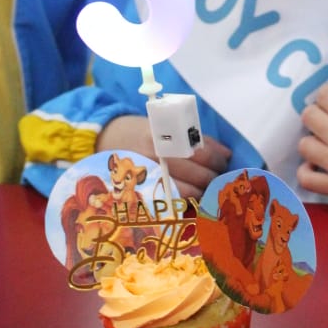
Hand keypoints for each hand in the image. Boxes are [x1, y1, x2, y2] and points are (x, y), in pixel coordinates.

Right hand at [96, 114, 231, 198]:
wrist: (103, 138)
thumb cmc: (140, 130)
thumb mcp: (164, 125)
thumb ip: (192, 138)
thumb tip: (224, 154)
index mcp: (163, 135)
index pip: (200, 150)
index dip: (217, 158)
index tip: (225, 161)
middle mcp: (155, 156)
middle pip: (197, 173)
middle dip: (213, 176)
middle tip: (219, 176)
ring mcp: (148, 176)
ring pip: (188, 191)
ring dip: (203, 191)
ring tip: (208, 187)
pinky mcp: (142, 192)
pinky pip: (171, 202)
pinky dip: (186, 202)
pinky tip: (193, 198)